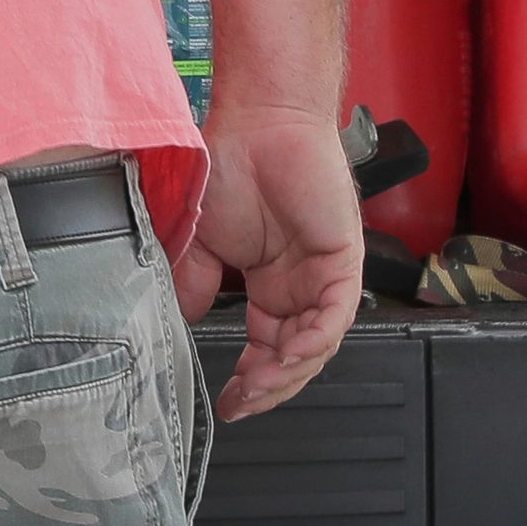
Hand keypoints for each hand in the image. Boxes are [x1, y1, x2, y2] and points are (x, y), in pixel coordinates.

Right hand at [177, 102, 364, 419]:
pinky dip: (314, 340)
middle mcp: (299, 286)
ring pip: (317, 344)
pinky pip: (335, 315)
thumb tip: (183, 324)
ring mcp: (324, 275)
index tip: (228, 403)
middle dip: (269, 387)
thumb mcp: (196, 239)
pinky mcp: (343, 260)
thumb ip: (193, 283)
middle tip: (241, 404)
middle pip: (294, 356)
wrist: (259, 121)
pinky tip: (287, 355)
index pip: (266, 347)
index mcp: (269, 284)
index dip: (250, 379)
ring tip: (257, 386)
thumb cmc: (228, 166)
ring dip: (288, 371)